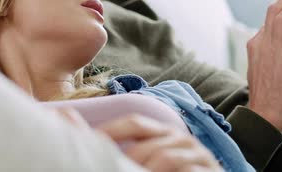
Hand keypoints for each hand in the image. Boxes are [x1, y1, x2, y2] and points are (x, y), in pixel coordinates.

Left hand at [97, 114, 222, 171]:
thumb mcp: (150, 162)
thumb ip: (123, 150)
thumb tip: (68, 116)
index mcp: (164, 133)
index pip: (135, 123)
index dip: (111, 132)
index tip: (88, 144)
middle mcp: (181, 139)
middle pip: (146, 146)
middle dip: (125, 163)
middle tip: (108, 169)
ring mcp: (199, 155)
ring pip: (165, 158)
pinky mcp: (212, 171)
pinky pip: (188, 170)